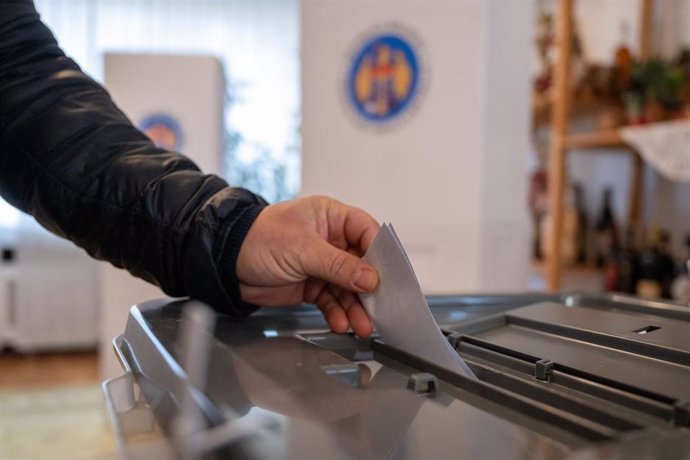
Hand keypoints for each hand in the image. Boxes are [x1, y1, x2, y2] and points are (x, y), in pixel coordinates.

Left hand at [236, 196, 379, 336]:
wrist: (226, 263)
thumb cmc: (257, 239)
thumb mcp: (302, 249)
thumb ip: (338, 265)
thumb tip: (370, 278)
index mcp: (330, 217)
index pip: (367, 231)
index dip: (379, 253)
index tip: (388, 275)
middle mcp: (330, 239)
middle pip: (361, 265)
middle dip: (369, 289)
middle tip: (378, 308)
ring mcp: (321, 264)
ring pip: (348, 287)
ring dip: (355, 307)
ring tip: (360, 325)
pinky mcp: (311, 284)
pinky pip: (332, 300)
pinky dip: (337, 312)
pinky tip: (340, 322)